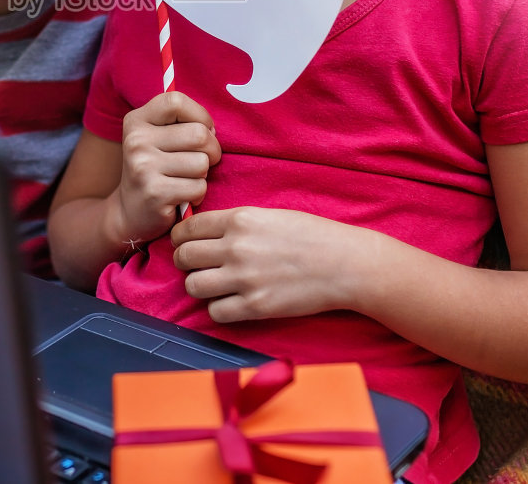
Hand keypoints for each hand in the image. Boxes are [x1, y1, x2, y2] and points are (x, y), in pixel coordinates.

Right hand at [111, 92, 220, 247]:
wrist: (129, 212)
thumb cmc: (155, 169)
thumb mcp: (156, 138)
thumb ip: (180, 123)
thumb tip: (213, 129)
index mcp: (136, 121)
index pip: (176, 102)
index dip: (200, 116)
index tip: (202, 130)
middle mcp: (136, 141)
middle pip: (198, 134)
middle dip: (211, 150)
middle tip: (202, 161)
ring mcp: (143, 167)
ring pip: (202, 163)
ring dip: (202, 175)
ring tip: (187, 179)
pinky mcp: (155, 193)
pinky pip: (198, 187)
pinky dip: (198, 194)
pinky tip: (183, 196)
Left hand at [170, 207, 383, 323]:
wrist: (346, 264)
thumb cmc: (312, 236)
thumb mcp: (270, 215)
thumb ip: (237, 223)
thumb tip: (206, 232)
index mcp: (240, 220)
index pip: (188, 228)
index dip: (181, 237)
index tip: (185, 243)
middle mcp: (237, 248)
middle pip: (183, 257)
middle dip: (185, 262)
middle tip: (196, 265)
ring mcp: (245, 279)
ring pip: (193, 286)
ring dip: (200, 286)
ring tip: (215, 285)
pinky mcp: (255, 307)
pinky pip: (215, 312)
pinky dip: (219, 308)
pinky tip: (232, 302)